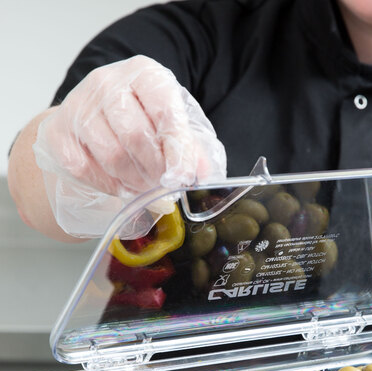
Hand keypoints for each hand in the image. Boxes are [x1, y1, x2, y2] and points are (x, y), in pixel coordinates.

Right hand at [33, 55, 225, 237]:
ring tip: (146, 186)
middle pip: (136, 136)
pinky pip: (85, 168)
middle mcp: (107, 82)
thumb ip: (190, 148)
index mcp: (144, 74)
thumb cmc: (141, 118)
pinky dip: (108, 184)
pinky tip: (121, 184)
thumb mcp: (172, 124)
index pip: (164, 112)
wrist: (94, 114)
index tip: (184, 177)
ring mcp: (78, 105)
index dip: (177, 150)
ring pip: (112, 155)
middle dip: (156, 170)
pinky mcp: (58, 131)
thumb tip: (204, 176)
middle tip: (166, 186)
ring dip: (135, 181)